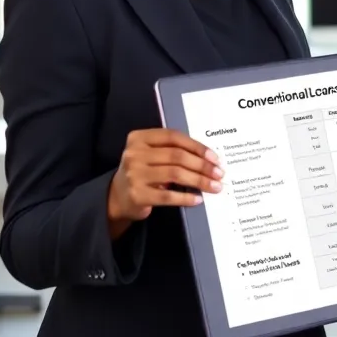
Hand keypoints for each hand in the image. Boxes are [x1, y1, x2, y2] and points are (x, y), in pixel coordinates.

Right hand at [107, 129, 221, 236]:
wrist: (118, 197)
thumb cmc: (142, 172)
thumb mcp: (151, 155)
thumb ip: (172, 150)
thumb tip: (209, 159)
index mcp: (139, 138)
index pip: (173, 137)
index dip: (197, 146)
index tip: (214, 157)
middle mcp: (134, 154)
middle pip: (177, 156)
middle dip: (202, 165)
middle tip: (219, 173)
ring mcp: (134, 175)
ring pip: (175, 174)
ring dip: (199, 180)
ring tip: (214, 186)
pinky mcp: (137, 195)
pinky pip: (168, 196)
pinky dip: (186, 197)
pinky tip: (198, 199)